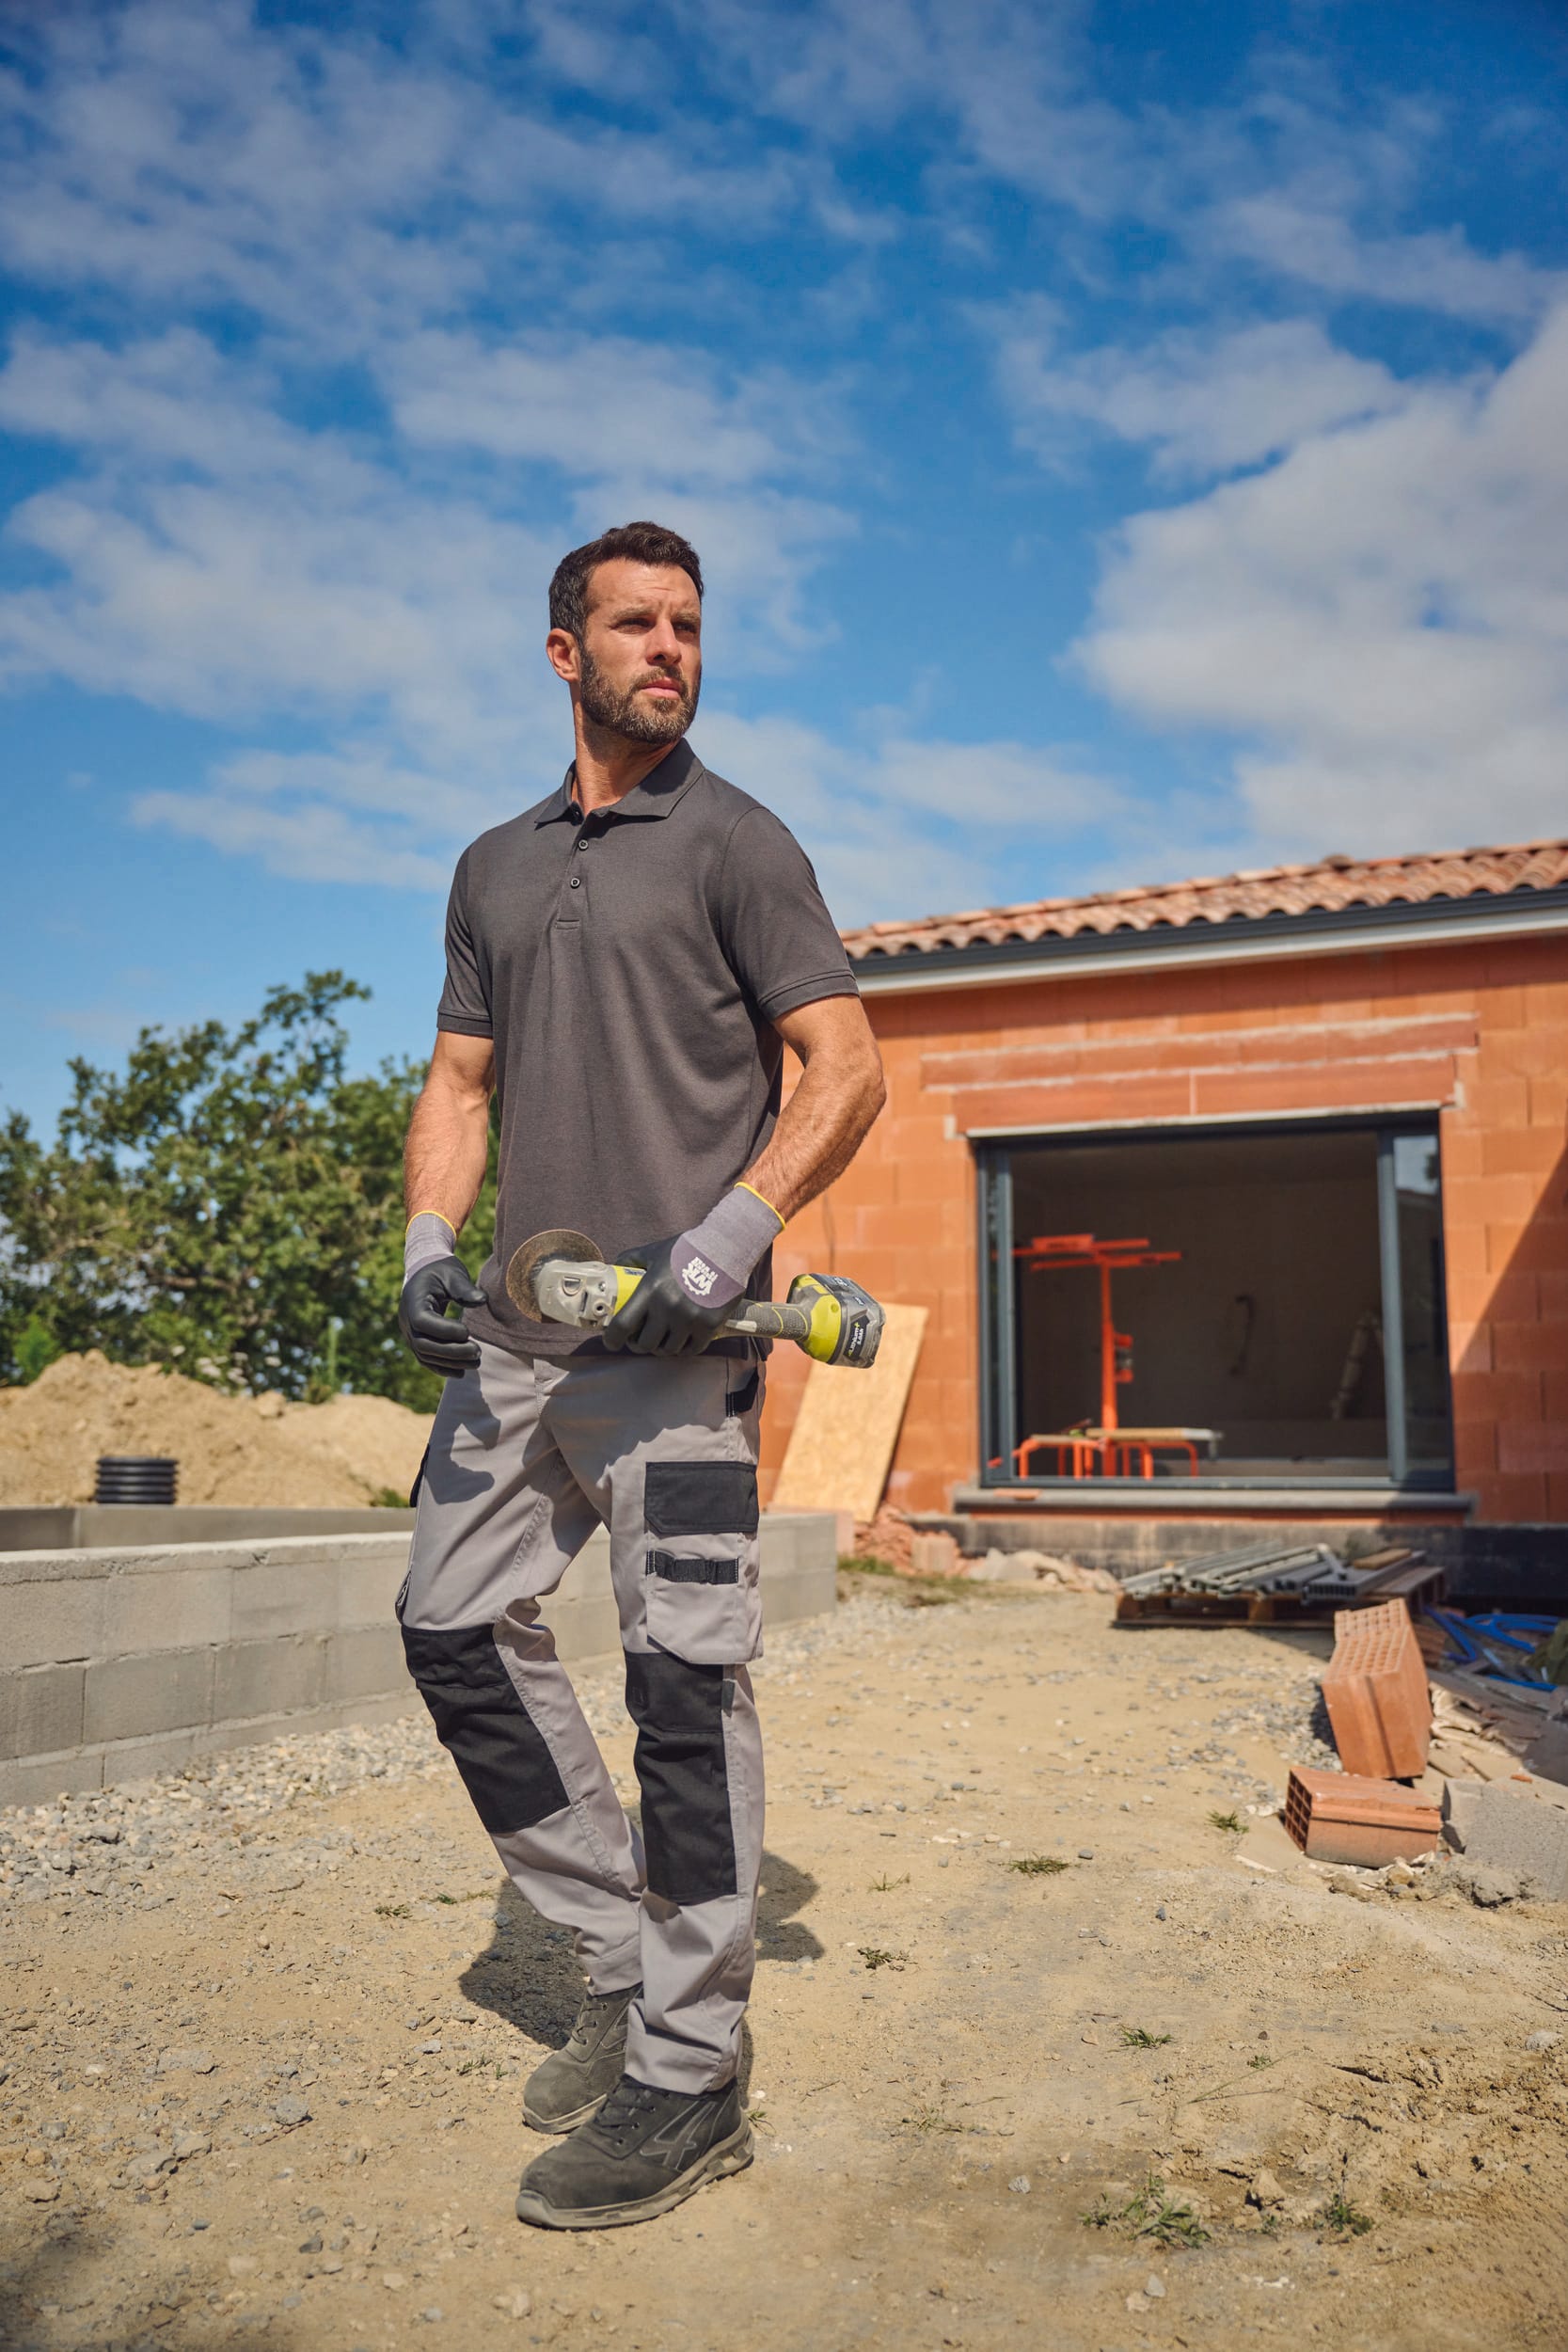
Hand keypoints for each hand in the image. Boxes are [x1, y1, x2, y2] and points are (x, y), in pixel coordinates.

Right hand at [399, 1255, 486, 1374]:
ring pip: (425, 1355)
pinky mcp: (416, 1341)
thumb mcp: (453, 1273)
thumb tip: (482, 1300)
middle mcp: (406, 1320)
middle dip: (451, 1351)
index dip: (444, 1330)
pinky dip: (442, 1368)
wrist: (425, 1273)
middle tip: (477, 1351)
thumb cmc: (441, 1271)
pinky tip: (462, 1372)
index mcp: (412, 1300)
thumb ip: (465, 1288)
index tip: (468, 1332)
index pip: (423, 1321)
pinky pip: (426, 1359)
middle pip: (423, 1344)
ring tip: (476, 1362)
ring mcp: (409, 1333)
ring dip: (450, 1362)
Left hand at [600, 1238, 734, 1355]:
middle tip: (640, 1339)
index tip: (611, 1341)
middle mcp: (668, 1308)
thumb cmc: (689, 1248)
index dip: (612, 1339)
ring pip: (668, 1350)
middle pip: (645, 1344)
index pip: (622, 1326)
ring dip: (662, 1347)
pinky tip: (682, 1340)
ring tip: (663, 1338)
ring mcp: (689, 1319)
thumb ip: (633, 1259)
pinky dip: (684, 1348)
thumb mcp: (656, 1250)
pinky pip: (691, 1349)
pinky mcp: (709, 1325)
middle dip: (638, 1344)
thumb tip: (616, 1266)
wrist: (727, 1248)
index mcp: (650, 1290)